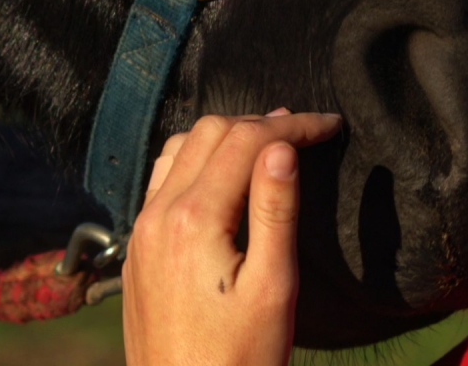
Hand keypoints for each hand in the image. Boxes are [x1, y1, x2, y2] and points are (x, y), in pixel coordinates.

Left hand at [122, 111, 342, 365]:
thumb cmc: (240, 361)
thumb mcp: (274, 287)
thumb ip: (276, 210)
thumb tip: (282, 147)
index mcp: (195, 220)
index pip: (247, 141)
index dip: (294, 125)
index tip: (330, 125)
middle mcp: (159, 215)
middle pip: (211, 132)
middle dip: (261, 124)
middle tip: (305, 134)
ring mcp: (142, 231)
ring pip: (181, 147)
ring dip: (227, 135)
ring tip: (269, 145)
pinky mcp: (136, 248)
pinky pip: (163, 177)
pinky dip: (198, 158)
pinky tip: (223, 175)